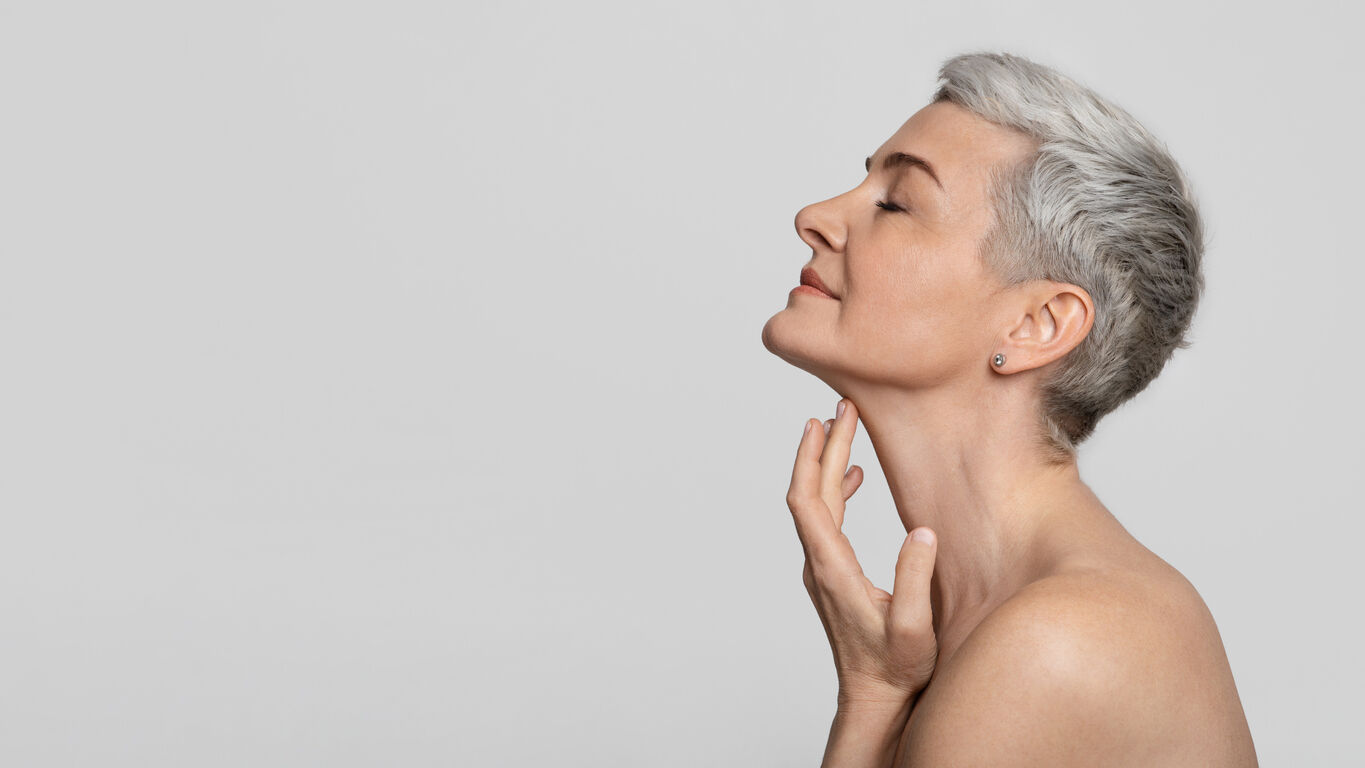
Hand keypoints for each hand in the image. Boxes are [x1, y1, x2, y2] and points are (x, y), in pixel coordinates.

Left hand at [786, 398, 939, 709]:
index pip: (808, 500)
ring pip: (816, 504)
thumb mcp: (913, 627)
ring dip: (827, 465)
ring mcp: (821, 569)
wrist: (873, 698)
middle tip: (841, 408)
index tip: (824, 422)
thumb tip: (922, 532)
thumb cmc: (894, 668)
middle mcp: (818, 564)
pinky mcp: (831, 574)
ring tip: (843, 428)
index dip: (813, 457)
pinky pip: (826, 520)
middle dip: (823, 447)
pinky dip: (836, 491)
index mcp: (831, 568)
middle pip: (810, 492)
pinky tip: (854, 479)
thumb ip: (916, 580)